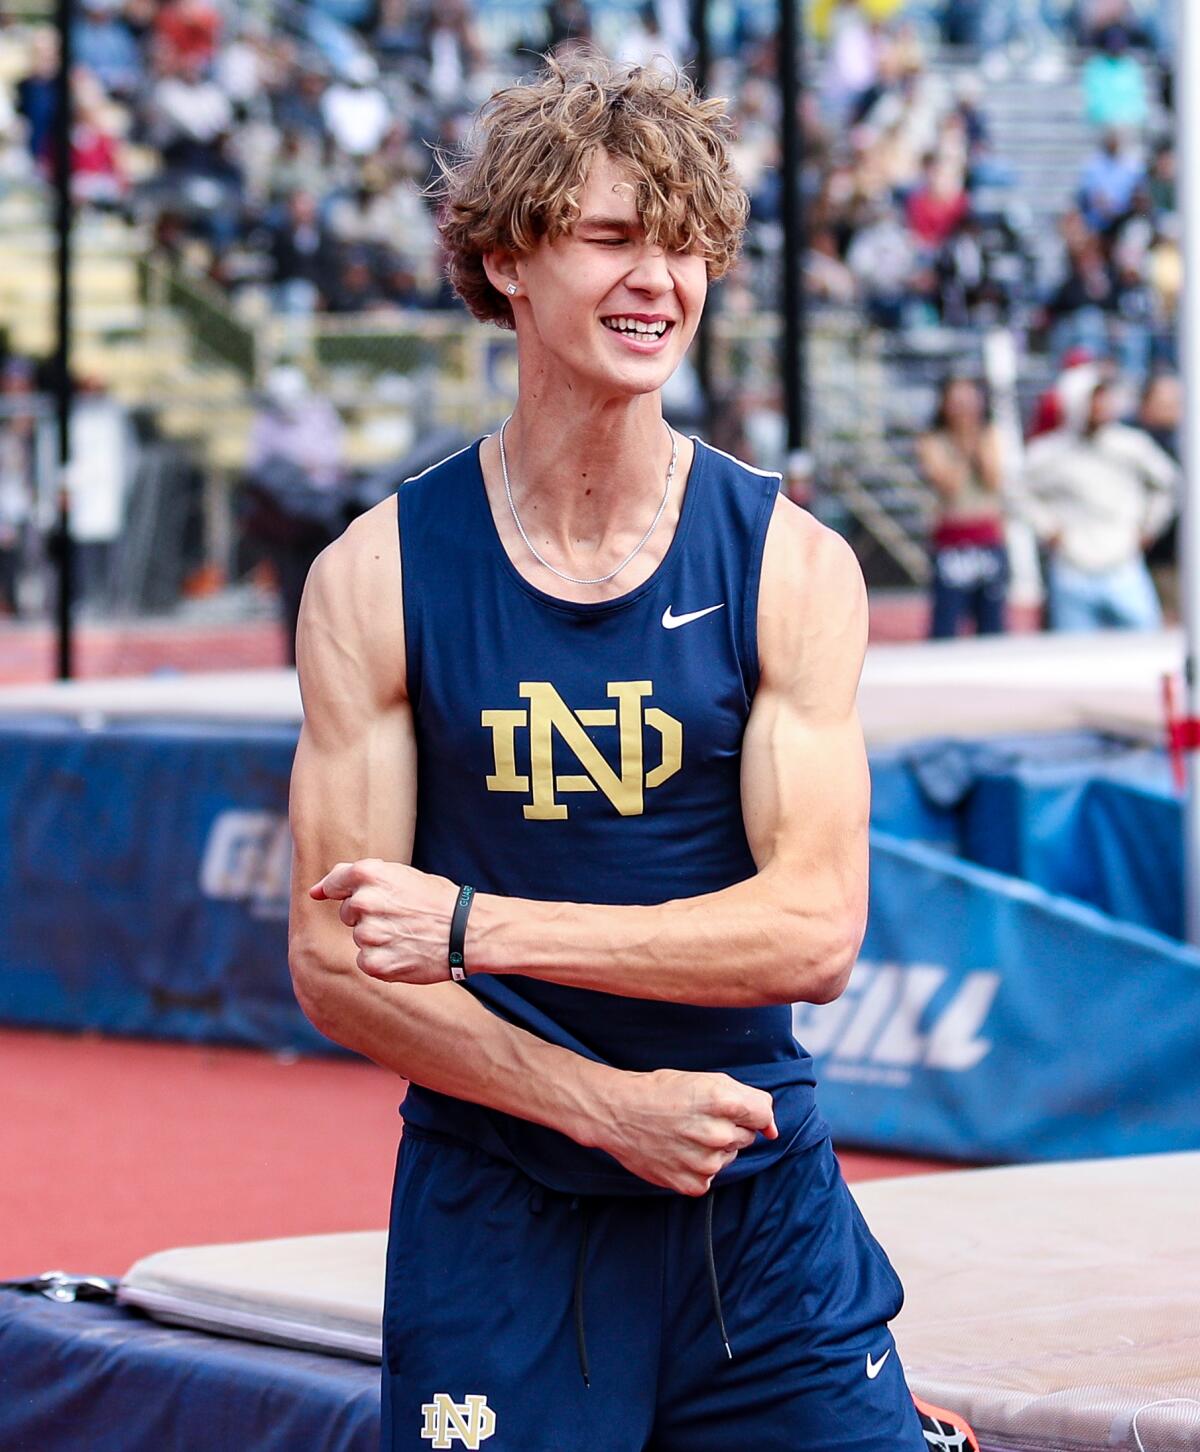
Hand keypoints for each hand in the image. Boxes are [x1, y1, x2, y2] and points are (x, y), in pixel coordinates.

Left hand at [309, 858, 457, 983]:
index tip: (341, 898)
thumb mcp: (402, 875)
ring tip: (408, 934)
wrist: (468, 931)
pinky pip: (366, 961)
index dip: (340, 891)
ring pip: (359, 938)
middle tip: (402, 916)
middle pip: (348, 913)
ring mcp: (368, 934)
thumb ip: (359, 879)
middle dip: (368, 915)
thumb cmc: (438, 900)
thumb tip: (315, 891)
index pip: (335, 883)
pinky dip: (383, 960)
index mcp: (369, 874)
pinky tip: (406, 952)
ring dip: (378, 939)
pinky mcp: (375, 963)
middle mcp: (364, 902)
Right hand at [594, 1068, 777, 1196]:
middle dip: (729, 1127)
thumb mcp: (704, 1080)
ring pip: (729, 1157)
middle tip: (697, 1118)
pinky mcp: (693, 1184)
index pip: (764, 1113)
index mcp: (723, 1101)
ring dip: (714, 1148)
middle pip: (746, 1136)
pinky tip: (678, 1151)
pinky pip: (711, 1176)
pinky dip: (698, 1166)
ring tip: (684, 1134)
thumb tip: (771, 1131)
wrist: (619, 1112)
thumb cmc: (661, 1091)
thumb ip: (745, 1100)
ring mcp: (705, 1162)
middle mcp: (718, 1134)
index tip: (738, 1113)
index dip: (752, 1112)